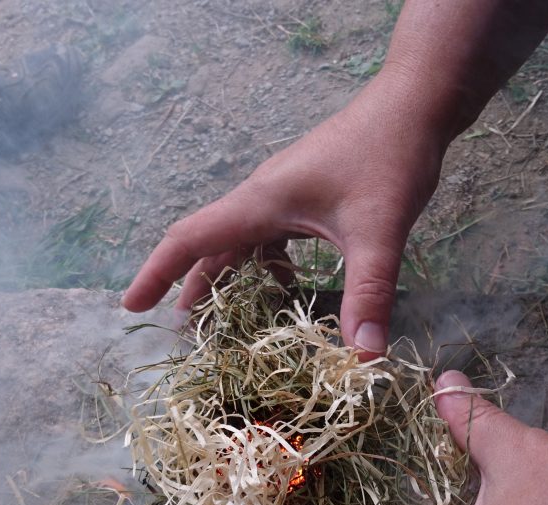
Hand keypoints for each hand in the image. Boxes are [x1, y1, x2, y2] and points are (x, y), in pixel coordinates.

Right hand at [121, 79, 446, 355]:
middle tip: (182, 337)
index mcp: (262, 202)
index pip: (190, 239)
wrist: (416, 104)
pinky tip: (290, 291)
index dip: (157, 273)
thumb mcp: (379, 231)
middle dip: (192, 289)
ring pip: (243, 243)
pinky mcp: (310, 194)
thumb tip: (363, 358)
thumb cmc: (390, 156)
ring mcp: (286, 194)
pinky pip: (274, 237)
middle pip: (212, 246)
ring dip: (232, 281)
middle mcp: (264, 197)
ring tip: (227, 323)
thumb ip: (368, 294)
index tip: (131, 306)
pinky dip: (271, 267)